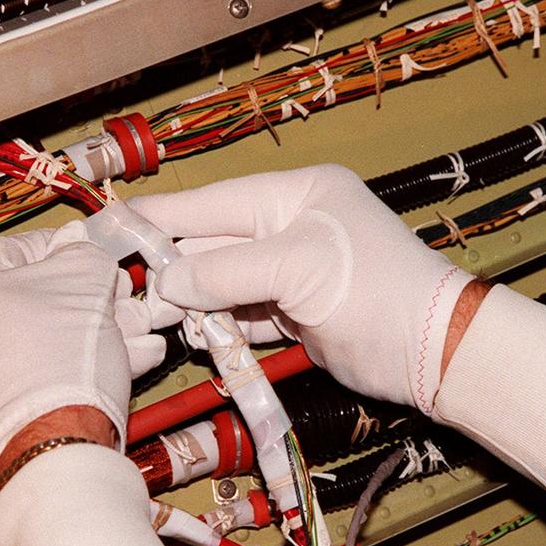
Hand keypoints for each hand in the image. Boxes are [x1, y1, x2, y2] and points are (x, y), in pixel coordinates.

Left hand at [0, 221, 172, 545]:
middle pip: (38, 300)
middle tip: (127, 300)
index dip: (63, 246)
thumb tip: (82, 253)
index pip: (15, 251)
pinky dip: (87, 367)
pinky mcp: (5, 417)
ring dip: (102, 333)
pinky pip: (49, 376)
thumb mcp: (85, 281)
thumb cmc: (62, 358)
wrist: (55, 450)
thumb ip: (85, 256)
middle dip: (93, 298)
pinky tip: (133, 363)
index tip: (97, 254)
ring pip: (51, 342)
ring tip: (143, 336)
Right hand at [129, 164, 478, 413]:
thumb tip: (168, 282)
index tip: (113, 225)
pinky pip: (246, 316)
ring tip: (156, 318)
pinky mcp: (298, 315)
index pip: (213, 202)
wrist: (432, 349)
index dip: (162, 216)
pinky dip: (222, 327)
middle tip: (126, 287)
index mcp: (295, 196)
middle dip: (174, 268)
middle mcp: (291, 228)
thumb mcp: (296, 268)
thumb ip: (226, 272)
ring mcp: (294, 274)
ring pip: (225, 285)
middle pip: (213, 245)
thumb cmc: (374, 290)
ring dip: (194, 304)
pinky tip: (198, 336)